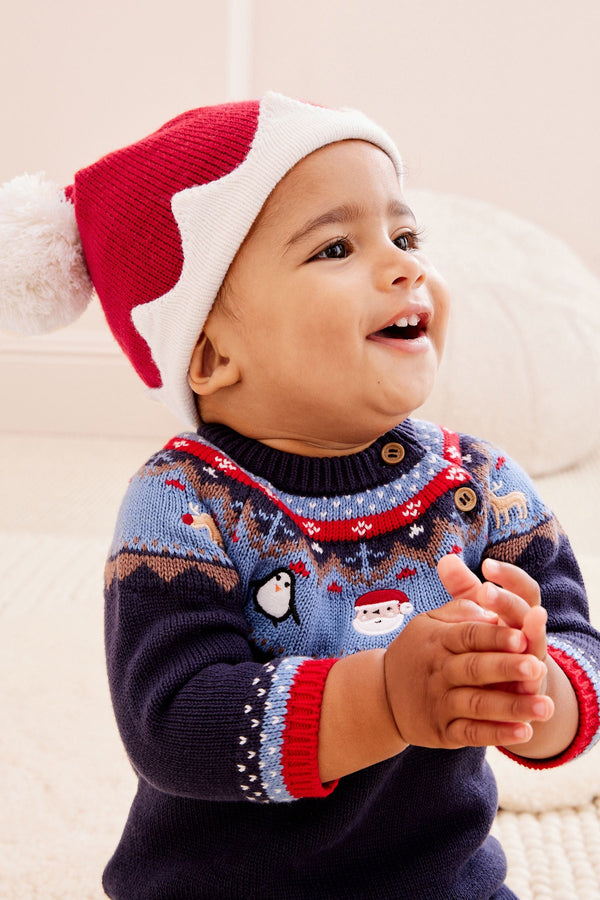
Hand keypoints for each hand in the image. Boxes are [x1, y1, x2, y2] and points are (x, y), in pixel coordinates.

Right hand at [383, 597, 550, 749]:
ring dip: (512, 706)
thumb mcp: (429, 622)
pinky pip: (472, 733)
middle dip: (507, 668)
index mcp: (438, 640)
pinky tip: (524, 732)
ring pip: (477, 704)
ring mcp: (440, 702)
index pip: (469, 635)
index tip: (522, 636)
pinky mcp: (443, 731)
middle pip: (475, 668)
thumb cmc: (418, 651)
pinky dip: (497, 733)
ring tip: (544, 706)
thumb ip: (460, 608)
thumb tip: (491, 607)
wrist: (381, 695)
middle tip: (537, 668)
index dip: (495, 636)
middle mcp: (438, 671)